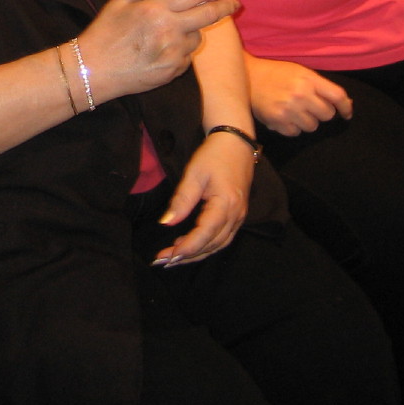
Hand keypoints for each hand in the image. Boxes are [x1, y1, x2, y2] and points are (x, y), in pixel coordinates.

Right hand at [80, 0, 239, 100]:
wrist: (94, 71)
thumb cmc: (103, 35)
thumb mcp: (117, 3)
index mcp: (156, 11)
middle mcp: (170, 31)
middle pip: (208, 16)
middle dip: (225, 7)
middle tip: (234, 3)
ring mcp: (174, 53)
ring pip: (197, 38)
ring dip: (194, 31)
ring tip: (178, 30)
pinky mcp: (173, 71)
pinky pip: (186, 57)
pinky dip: (182, 50)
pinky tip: (166, 49)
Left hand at [151, 130, 253, 265]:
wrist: (235, 143)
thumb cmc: (213, 155)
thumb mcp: (194, 174)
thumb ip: (182, 200)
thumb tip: (166, 223)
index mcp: (226, 204)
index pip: (205, 234)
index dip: (187, 248)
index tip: (167, 255)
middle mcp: (236, 215)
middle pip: (212, 244)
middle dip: (188, 256)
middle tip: (163, 262)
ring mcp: (239, 217)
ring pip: (218, 245)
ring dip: (197, 254)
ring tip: (173, 259)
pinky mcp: (237, 215)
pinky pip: (222, 238)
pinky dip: (206, 246)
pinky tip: (189, 247)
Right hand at [245, 55, 351, 136]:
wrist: (248, 76)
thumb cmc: (277, 73)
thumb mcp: (301, 72)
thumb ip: (322, 87)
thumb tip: (346, 104)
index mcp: (308, 79)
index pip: (337, 96)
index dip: (346, 107)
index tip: (347, 114)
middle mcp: (300, 95)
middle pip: (327, 115)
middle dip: (321, 112)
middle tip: (310, 106)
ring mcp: (288, 109)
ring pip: (312, 126)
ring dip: (307, 121)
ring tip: (295, 110)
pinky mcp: (277, 121)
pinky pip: (296, 133)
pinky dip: (292, 127)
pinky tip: (284, 116)